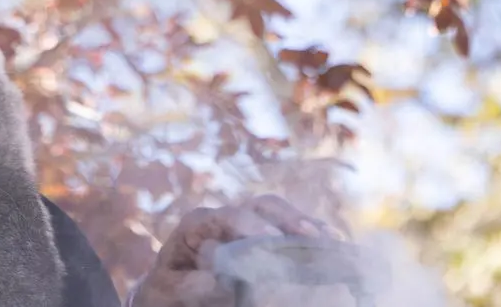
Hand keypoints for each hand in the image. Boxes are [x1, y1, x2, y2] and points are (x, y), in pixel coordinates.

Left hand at [131, 195, 342, 306]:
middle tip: (313, 236)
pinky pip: (288, 230)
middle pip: (262, 206)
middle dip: (290, 218)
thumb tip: (224, 278)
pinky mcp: (261, 237)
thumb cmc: (168, 290)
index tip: (273, 239)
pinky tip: (332, 245)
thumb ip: (193, 285)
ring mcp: (246, 225)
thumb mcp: (170, 290)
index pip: (229, 216)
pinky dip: (309, 236)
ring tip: (331, 241)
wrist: (169, 293)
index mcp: (199, 223)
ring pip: (280, 214)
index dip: (252, 226)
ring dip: (306, 226)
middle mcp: (225, 217)